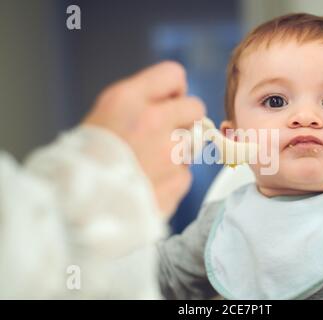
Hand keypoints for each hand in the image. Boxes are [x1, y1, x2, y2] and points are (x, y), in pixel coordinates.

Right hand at [83, 61, 204, 216]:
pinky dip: (172, 180)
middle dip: (184, 120)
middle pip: (195, 108)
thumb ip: (139, 103)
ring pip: (193, 143)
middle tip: (165, 135)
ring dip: (178, 152)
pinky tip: (149, 186)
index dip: (173, 90)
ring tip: (150, 166)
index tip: (168, 102)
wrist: (72, 209)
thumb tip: (174, 101)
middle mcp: (152, 122)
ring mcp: (169, 154)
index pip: (173, 74)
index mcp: (128, 100)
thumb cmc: (82, 162)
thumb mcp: (102, 116)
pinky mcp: (177, 182)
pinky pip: (186, 174)